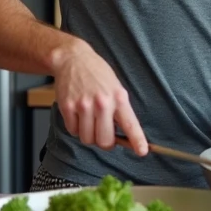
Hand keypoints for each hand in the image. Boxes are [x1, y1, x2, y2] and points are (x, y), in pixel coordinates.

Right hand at [53, 38, 148, 154]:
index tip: (142, 152)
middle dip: (105, 143)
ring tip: (89, 121)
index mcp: (119, 97)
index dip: (137, 140)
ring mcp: (83, 105)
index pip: (130, 124)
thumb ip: (120, 110)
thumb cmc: (98, 75)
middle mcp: (102, 103)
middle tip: (104, 135)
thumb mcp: (116, 87)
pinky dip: (76, 128)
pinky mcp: (67, 107)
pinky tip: (78, 115)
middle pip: (105, 141)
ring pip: (87, 139)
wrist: (73, 59)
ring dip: (89, 135)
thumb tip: (123, 137)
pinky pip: (73, 131)